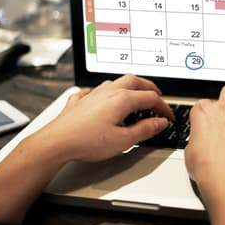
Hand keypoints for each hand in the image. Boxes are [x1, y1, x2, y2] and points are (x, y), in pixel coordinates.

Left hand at [33, 74, 173, 162]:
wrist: (56, 142)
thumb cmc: (86, 142)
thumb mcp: (123, 141)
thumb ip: (145, 130)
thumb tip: (159, 123)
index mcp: (122, 100)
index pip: (150, 98)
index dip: (163, 107)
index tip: (168, 116)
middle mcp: (107, 92)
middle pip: (134, 81)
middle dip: (149, 87)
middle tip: (157, 96)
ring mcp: (92, 95)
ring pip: (115, 82)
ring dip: (128, 86)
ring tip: (134, 94)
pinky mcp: (78, 102)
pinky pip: (93, 90)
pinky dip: (103, 93)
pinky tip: (101, 98)